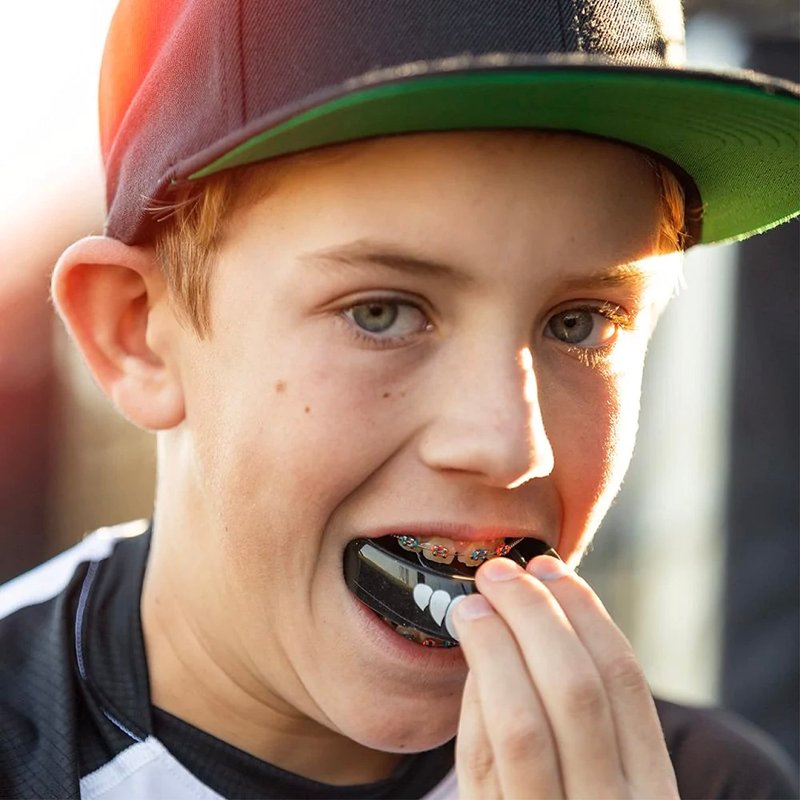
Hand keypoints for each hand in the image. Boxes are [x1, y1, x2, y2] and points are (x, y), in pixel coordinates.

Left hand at [452, 556, 678, 798]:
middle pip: (575, 690)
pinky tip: (469, 660)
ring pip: (522, 722)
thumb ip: (583, 713)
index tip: (553, 568)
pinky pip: (480, 759)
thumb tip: (537, 618)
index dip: (587, 614)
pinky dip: (473, 699)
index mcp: (651, 790)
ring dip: (494, 648)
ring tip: (474, 603)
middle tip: (501, 571)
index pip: (626, 682)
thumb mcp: (605, 783)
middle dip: (534, 616)